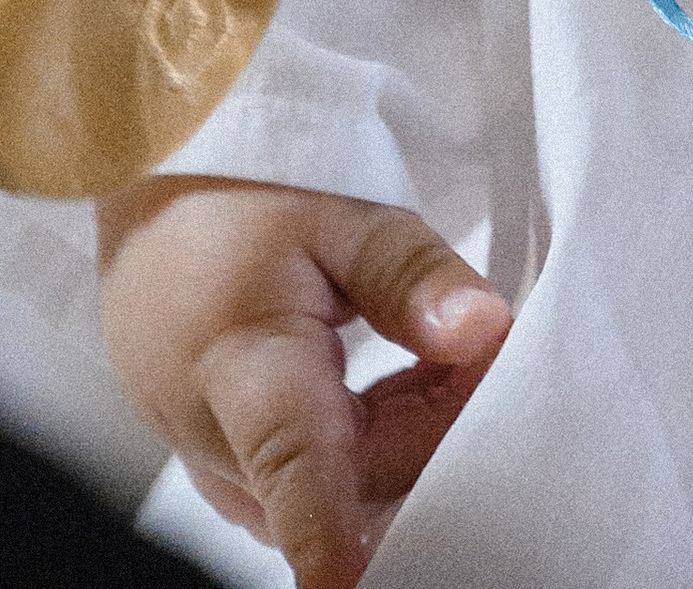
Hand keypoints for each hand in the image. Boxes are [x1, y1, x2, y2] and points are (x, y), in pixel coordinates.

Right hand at [97, 174, 509, 588]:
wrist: (149, 201)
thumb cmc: (240, 200)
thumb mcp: (340, 212)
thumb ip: (413, 277)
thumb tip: (484, 330)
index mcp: (247, 370)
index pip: (292, 465)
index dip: (324, 531)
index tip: (343, 582)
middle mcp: (222, 440)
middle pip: (352, 480)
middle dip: (434, 430)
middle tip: (481, 349)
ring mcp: (219, 463)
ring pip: (337, 488)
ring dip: (402, 434)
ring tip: (433, 354)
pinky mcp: (227, 464)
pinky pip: (312, 481)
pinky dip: (367, 441)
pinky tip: (392, 380)